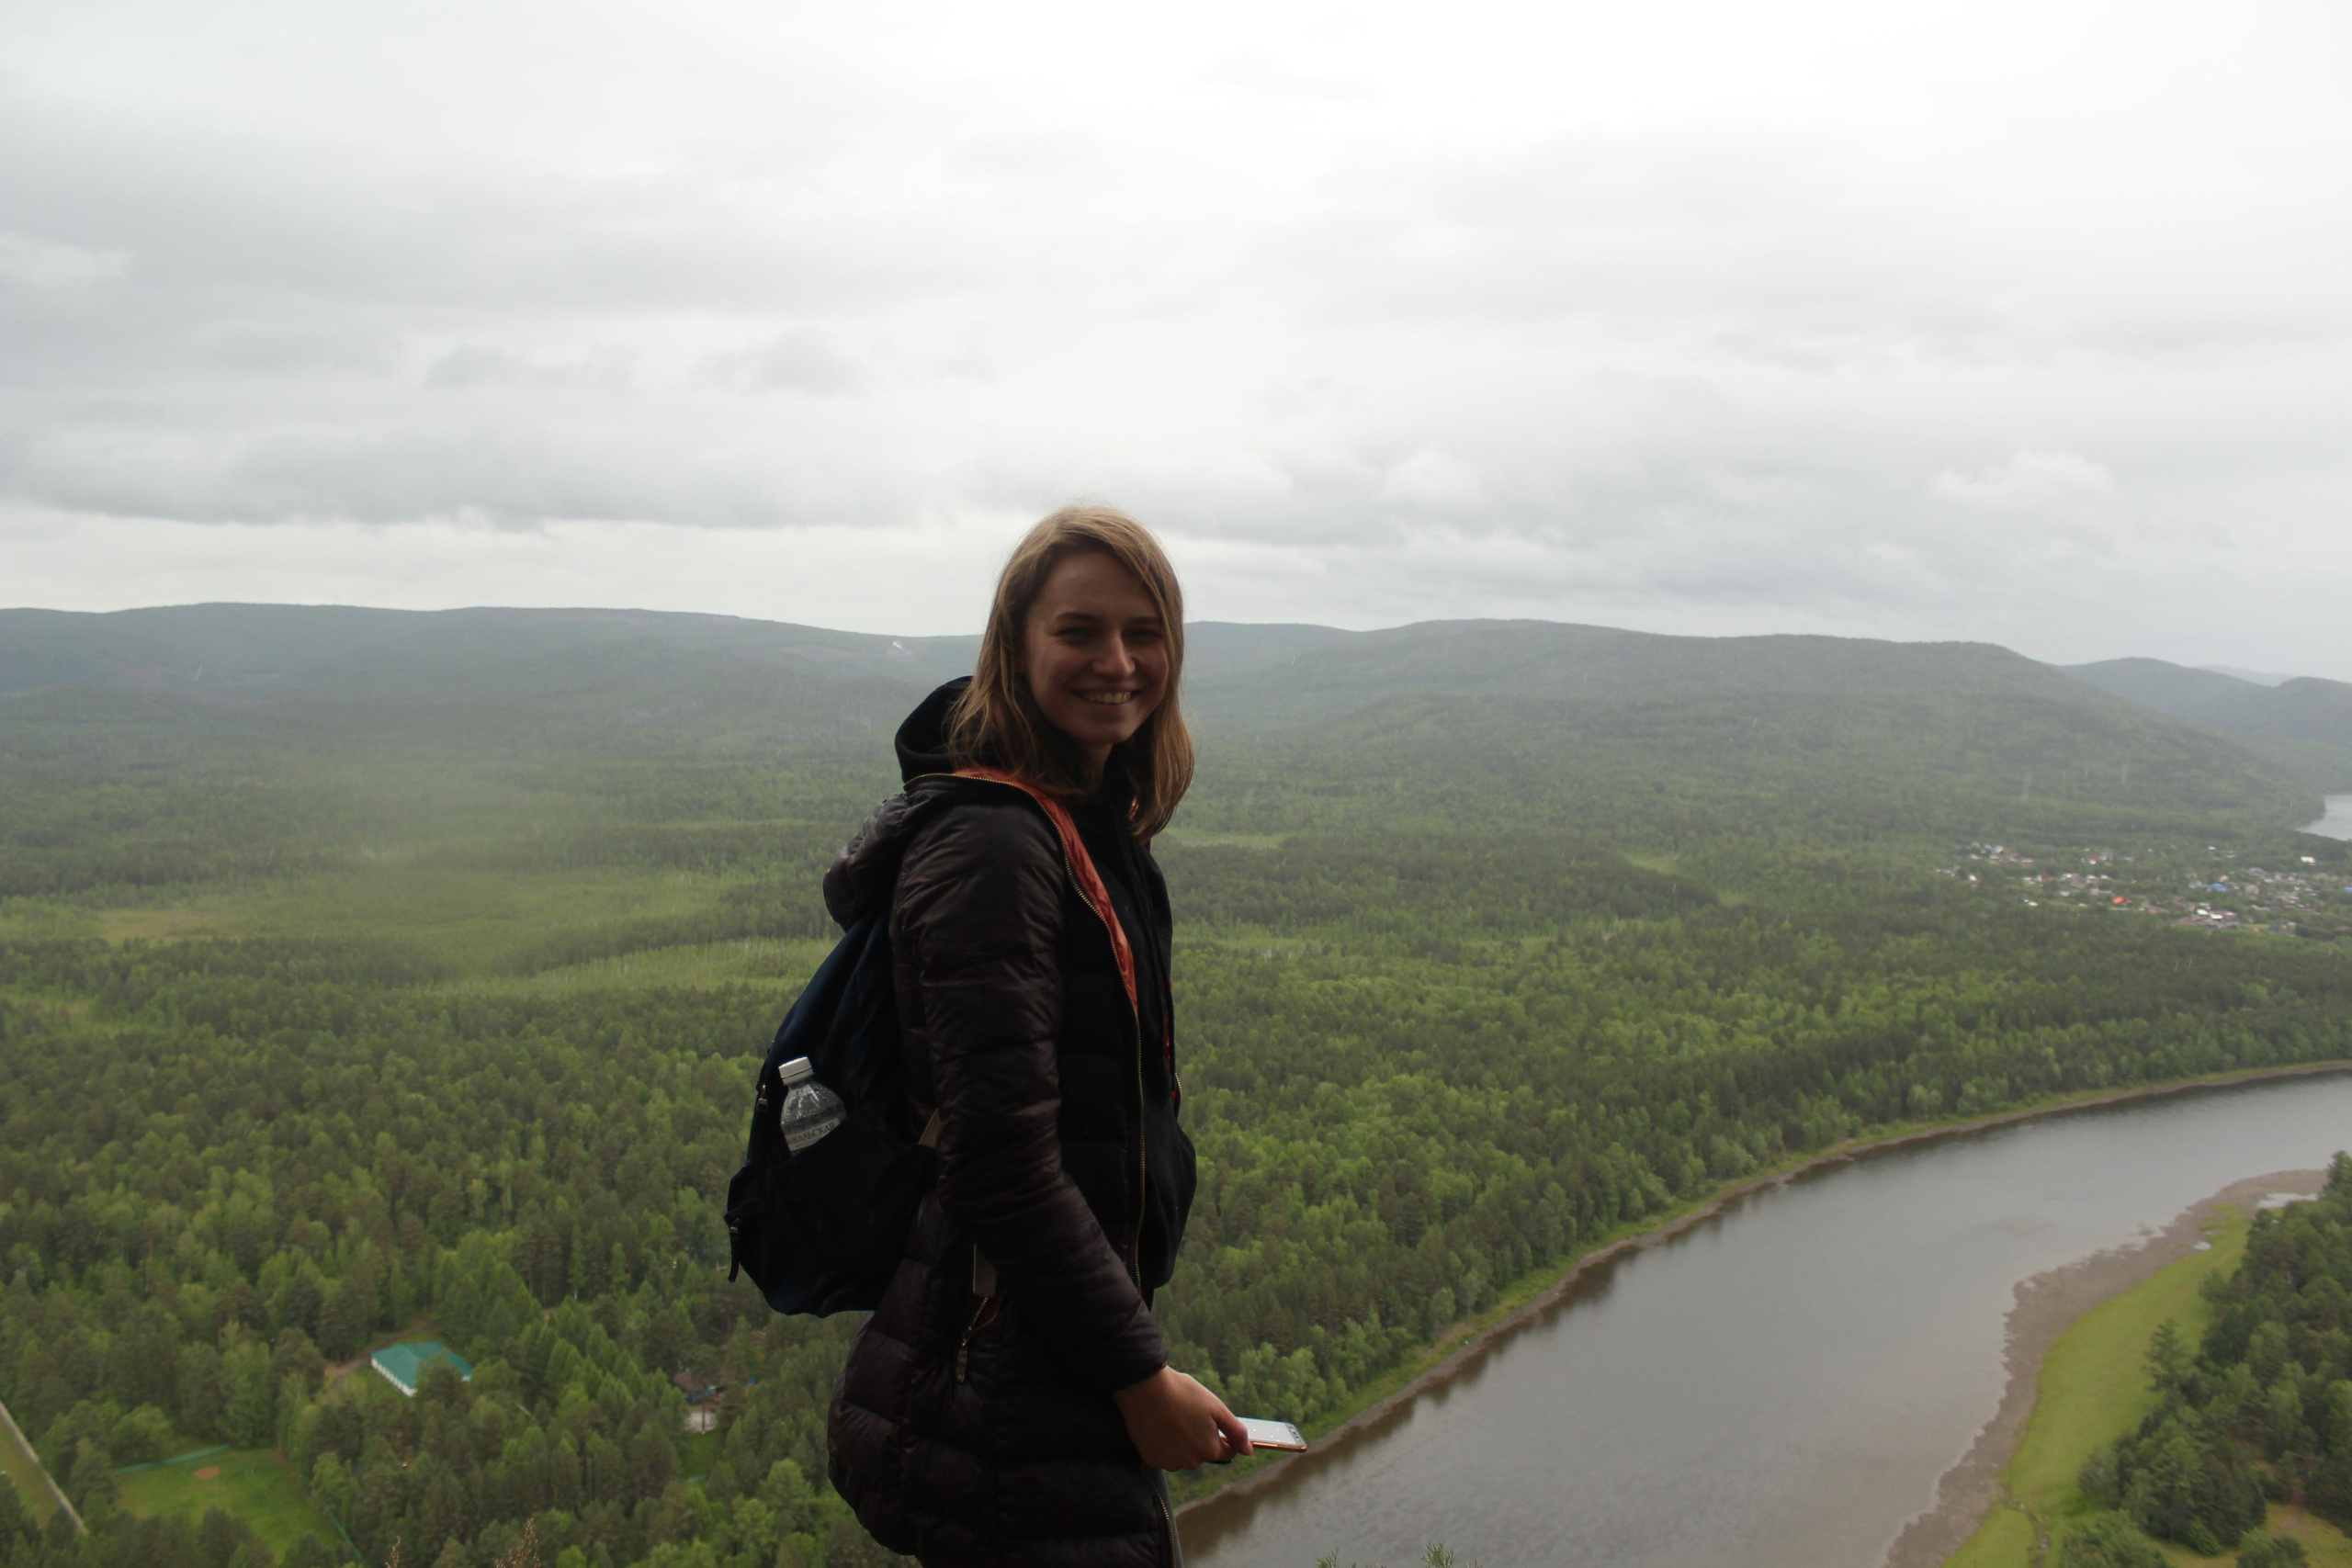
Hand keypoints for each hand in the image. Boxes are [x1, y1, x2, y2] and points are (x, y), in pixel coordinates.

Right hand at [1112, 1366, 1252, 1470]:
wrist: (1146, 1388)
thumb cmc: (1184, 1394)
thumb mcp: (1216, 1408)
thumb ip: (1236, 1431)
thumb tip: (1249, 1450)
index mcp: (1209, 1450)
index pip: (1225, 1451)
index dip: (1222, 1435)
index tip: (1211, 1419)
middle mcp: (1190, 1463)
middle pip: (1203, 1453)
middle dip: (1200, 1437)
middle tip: (1189, 1414)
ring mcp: (1169, 1463)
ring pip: (1183, 1455)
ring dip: (1182, 1442)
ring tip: (1173, 1418)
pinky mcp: (1151, 1459)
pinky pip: (1164, 1455)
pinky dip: (1163, 1444)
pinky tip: (1159, 1426)